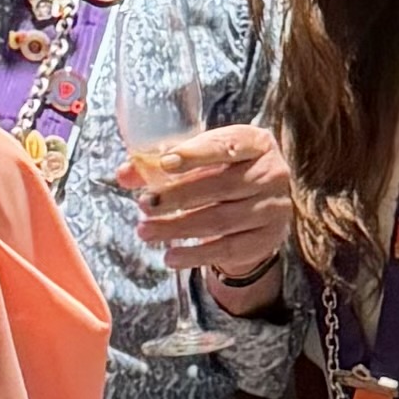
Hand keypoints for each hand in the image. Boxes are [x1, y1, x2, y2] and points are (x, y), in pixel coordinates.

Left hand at [133, 117, 292, 298]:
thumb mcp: (199, 159)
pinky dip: (196, 255)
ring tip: (146, 231)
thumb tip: (125, 174)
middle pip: (221, 186)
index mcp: (255, 142)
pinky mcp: (267, 239)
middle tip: (144, 204)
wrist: (258, 207)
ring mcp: (273, 208)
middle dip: (177, 196)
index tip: (164, 163)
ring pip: (220, 220)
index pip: (226, 146)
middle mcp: (272, 173)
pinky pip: (228, 249)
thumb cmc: (222, 172)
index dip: (195, 155)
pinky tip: (171, 256)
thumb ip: (162, 162)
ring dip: (178, 228)